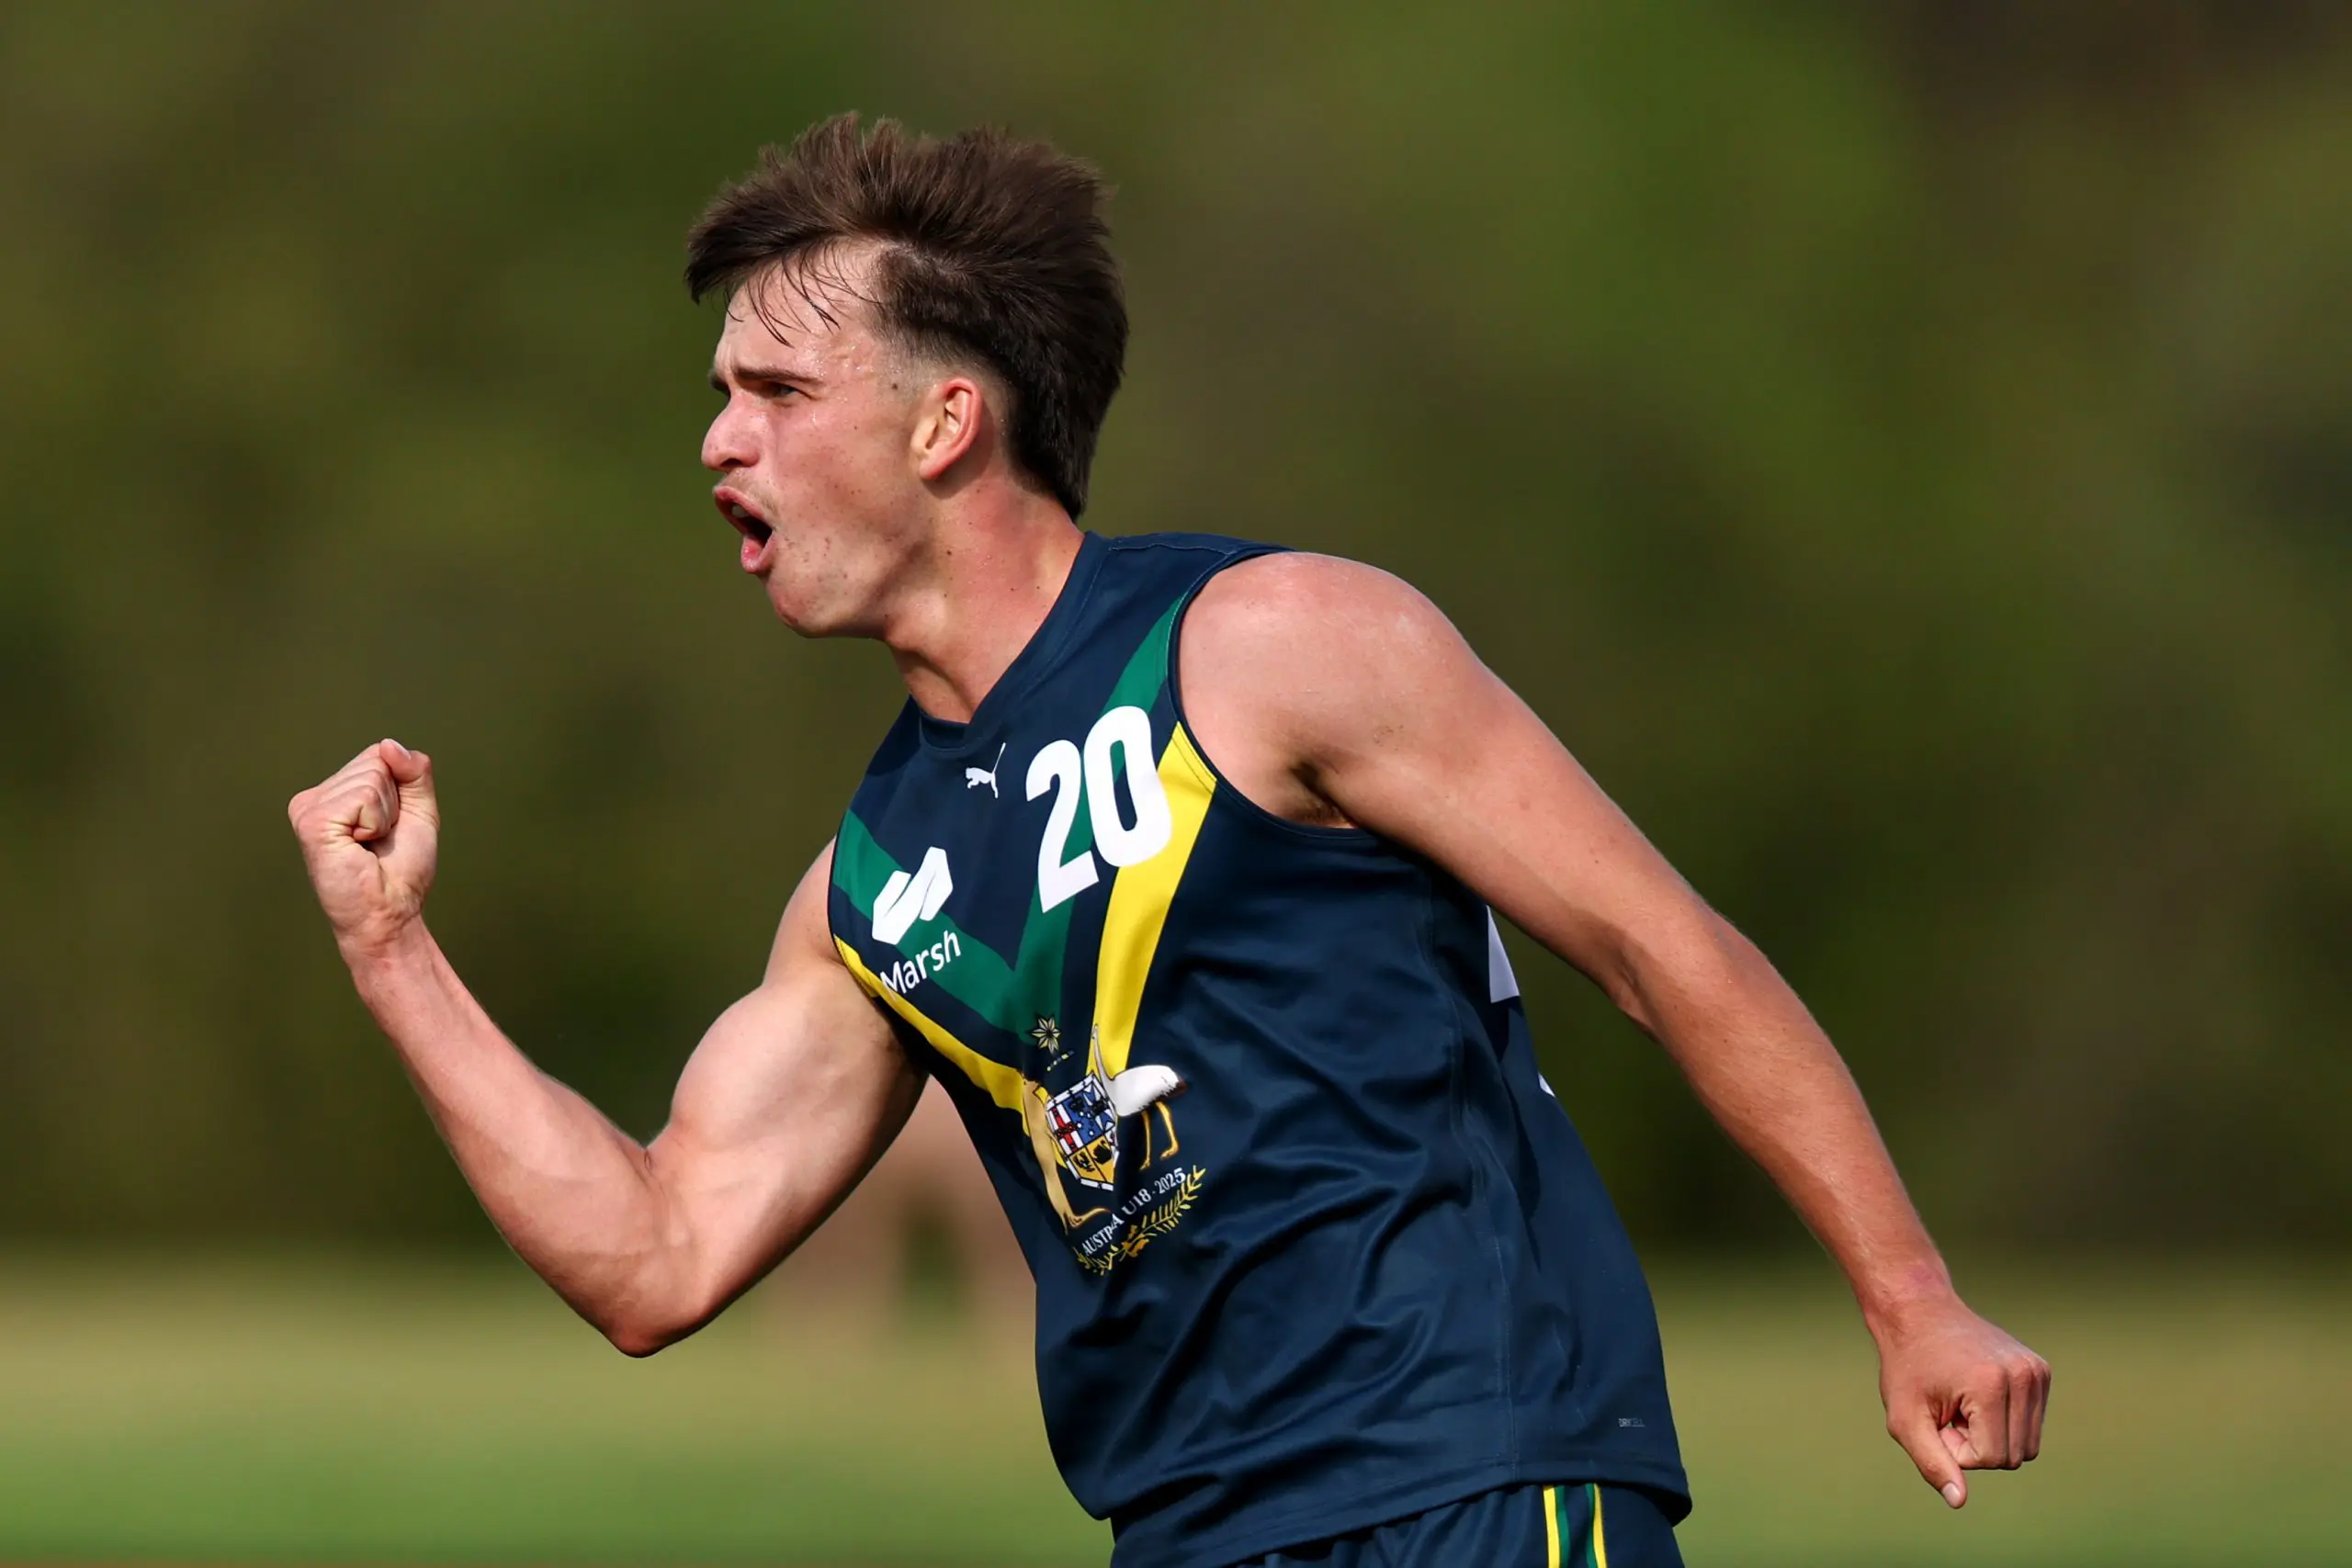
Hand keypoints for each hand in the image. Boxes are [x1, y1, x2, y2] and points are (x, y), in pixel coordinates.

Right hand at [288, 739, 440, 954]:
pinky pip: (365, 797)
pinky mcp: (311, 822)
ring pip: (373, 778)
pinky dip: (376, 823)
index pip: (380, 753)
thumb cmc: (400, 871)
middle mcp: (315, 796)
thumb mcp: (418, 810)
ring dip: (386, 816)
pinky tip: (359, 847)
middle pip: (377, 761)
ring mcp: (308, 808)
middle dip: (394, 802)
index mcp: (334, 792)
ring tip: (368, 845)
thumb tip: (389, 744)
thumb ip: (413, 772)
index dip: (401, 789)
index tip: (390, 826)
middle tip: (379, 840)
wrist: (391, 914)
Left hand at [1873, 1290, 2050, 1507]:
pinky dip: (2005, 1420)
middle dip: (1978, 1445)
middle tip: (1949, 1410)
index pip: (1991, 1459)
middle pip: (2015, 1456)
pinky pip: (2031, 1424)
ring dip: (1993, 1435)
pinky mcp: (2040, 1370)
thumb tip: (1959, 1502)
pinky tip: (1977, 1392)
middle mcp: (2023, 1376)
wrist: (1919, 1313)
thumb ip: (1932, 1463)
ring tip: (1963, 1402)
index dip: (1957, 1449)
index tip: (1937, 1418)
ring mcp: (2036, 1371)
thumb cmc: (1907, 1367)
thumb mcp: (1906, 1419)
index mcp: (1991, 1386)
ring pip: (2028, 1444)